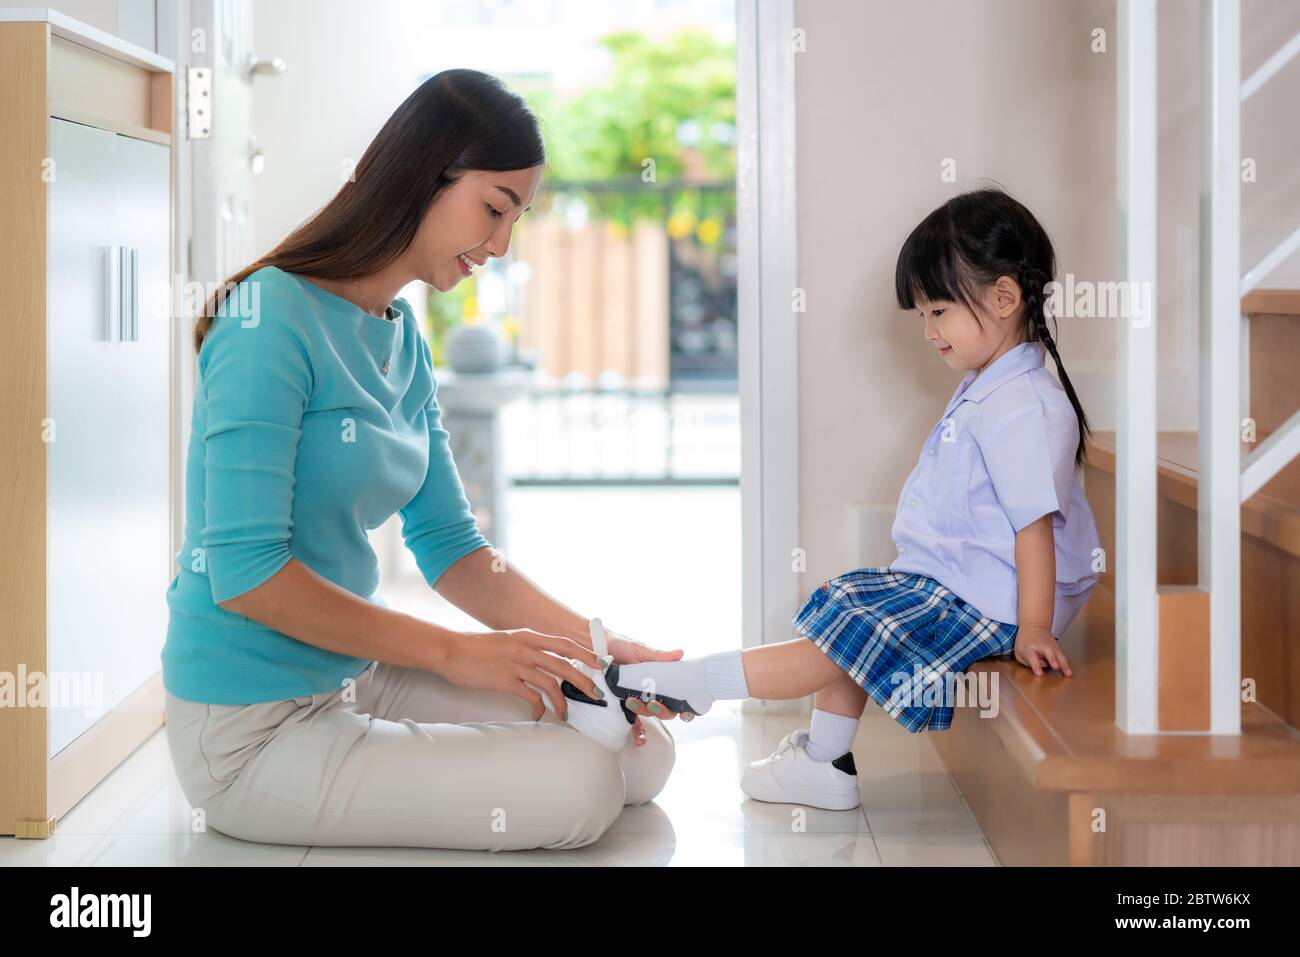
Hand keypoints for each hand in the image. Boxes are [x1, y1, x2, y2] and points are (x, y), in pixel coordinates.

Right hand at [436, 629, 606, 719]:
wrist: (451, 650)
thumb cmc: (476, 647)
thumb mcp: (506, 639)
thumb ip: (525, 647)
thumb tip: (542, 660)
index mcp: (528, 635)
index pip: (564, 644)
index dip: (585, 654)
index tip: (600, 663)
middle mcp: (526, 647)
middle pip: (564, 664)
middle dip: (583, 681)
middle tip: (595, 694)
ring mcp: (516, 664)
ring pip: (551, 682)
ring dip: (562, 700)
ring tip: (566, 712)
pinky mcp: (506, 680)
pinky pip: (530, 697)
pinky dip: (538, 707)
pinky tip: (537, 714)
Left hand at [603, 627, 686, 740]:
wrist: (596, 647)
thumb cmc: (621, 646)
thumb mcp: (639, 650)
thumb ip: (659, 655)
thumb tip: (681, 653)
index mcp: (661, 678)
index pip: (680, 696)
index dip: (687, 707)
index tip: (687, 712)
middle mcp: (653, 691)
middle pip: (667, 709)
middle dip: (662, 710)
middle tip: (652, 702)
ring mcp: (639, 698)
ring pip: (650, 713)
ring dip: (646, 713)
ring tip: (632, 703)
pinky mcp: (624, 704)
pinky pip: (634, 722)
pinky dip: (638, 732)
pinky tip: (640, 740)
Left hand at [1013, 625, 1071, 676]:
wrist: (1033, 627)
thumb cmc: (1025, 642)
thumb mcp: (1019, 652)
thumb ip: (1027, 662)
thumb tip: (1041, 667)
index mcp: (1028, 648)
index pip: (1032, 657)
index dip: (1036, 665)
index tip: (1039, 674)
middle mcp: (1041, 646)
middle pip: (1048, 652)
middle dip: (1052, 660)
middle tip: (1055, 667)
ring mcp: (1050, 646)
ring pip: (1058, 654)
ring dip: (1064, 664)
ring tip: (1068, 673)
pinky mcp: (1057, 647)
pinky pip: (1062, 656)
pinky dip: (1066, 664)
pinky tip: (1069, 672)